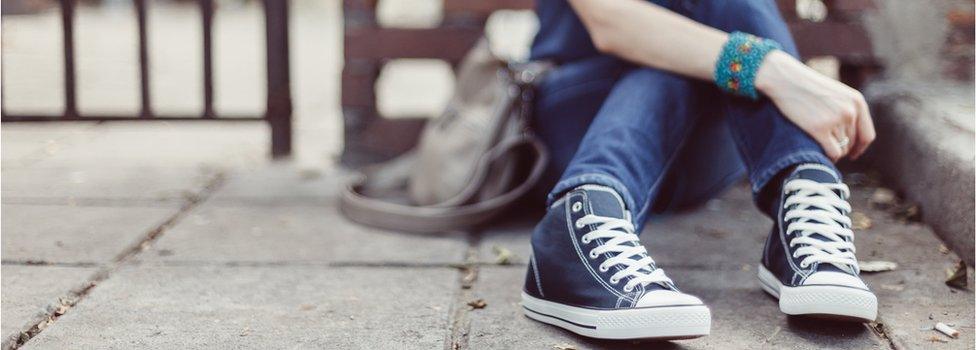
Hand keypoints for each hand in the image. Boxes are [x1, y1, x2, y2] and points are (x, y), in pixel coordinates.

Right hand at [755, 51, 874, 160]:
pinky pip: (833, 152)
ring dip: (833, 152)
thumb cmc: (808, 87)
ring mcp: (835, 120)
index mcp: (857, 102)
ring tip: (821, 148)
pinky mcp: (819, 129)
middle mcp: (850, 112)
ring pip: (842, 149)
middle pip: (852, 143)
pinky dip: (829, 157)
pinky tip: (821, 155)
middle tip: (828, 149)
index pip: (867, 135)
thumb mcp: (836, 94)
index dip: (860, 148)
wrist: (787, 80)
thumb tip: (851, 137)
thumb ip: (848, 110)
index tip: (853, 154)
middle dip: (842, 148)